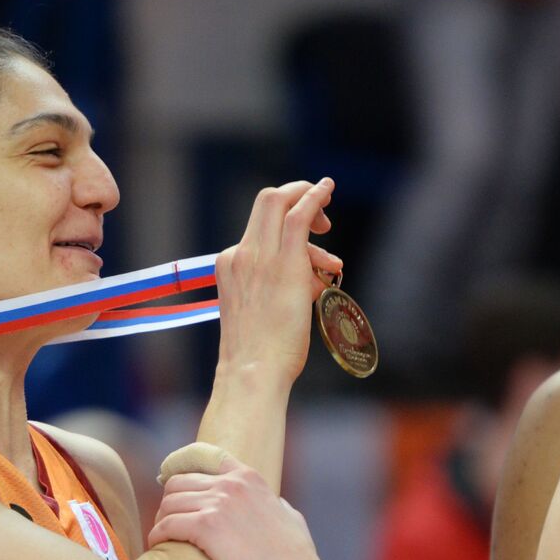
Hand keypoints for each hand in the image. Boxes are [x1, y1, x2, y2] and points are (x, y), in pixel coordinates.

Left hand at [148, 455, 327, 559]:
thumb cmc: (296, 558)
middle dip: (169, 502)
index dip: (185, 469)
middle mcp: (231, 484)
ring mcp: (218, 503)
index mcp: (250, 477)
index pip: (208, 457)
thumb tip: (276, 505)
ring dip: (161, 520)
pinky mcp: (206, 527)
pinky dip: (157, 535)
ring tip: (162, 537)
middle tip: (167, 522)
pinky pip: (166, 525)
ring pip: (168, 503)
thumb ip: (278, 505)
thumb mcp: (292, 517)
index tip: (174, 486)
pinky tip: (157, 546)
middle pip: (178, 482)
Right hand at [214, 178, 340, 381]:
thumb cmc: (260, 355)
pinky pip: (298, 216)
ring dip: (311, 203)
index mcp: (229, 265)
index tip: (308, 235)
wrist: (252, 371)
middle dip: (297, 196)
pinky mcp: (284, 264)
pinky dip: (314, 197)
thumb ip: (281, 287)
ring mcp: (259, 257)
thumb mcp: (261, 312)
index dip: (285, 221)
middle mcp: (240, 255)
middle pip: (267, 201)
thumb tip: (314, 276)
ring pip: (281, 202)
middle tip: (322, 220)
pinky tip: (327, 188)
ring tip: (330, 236)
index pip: (258, 227)